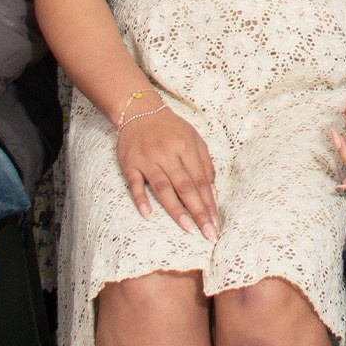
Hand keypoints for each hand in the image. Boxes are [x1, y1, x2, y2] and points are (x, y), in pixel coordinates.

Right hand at [116, 101, 218, 239]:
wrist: (139, 111)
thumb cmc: (171, 128)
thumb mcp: (194, 138)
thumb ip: (205, 163)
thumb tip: (212, 191)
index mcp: (186, 146)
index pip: (200, 180)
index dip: (209, 202)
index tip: (216, 223)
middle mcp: (167, 153)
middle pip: (185, 187)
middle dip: (198, 211)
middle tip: (208, 233)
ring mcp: (147, 159)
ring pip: (163, 188)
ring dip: (175, 210)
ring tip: (188, 229)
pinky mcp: (129, 164)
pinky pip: (134, 184)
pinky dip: (140, 199)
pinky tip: (148, 215)